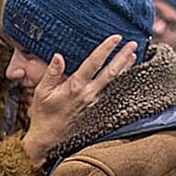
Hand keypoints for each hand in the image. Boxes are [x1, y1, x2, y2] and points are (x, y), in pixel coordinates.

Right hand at [22, 35, 138, 165]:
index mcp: (76, 87)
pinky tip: (126, 76)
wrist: (49, 138)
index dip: (106, 49)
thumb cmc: (43, 114)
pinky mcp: (98, 110)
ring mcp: (96, 103)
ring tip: (133, 54)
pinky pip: (112, 93)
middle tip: (133, 43)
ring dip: (125, 68)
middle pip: (111, 72)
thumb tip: (58, 56)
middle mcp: (89, 94)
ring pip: (115, 83)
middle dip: (122, 56)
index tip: (116, 37)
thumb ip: (51, 73)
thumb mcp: (41, 91)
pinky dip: (121, 83)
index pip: (94, 63)